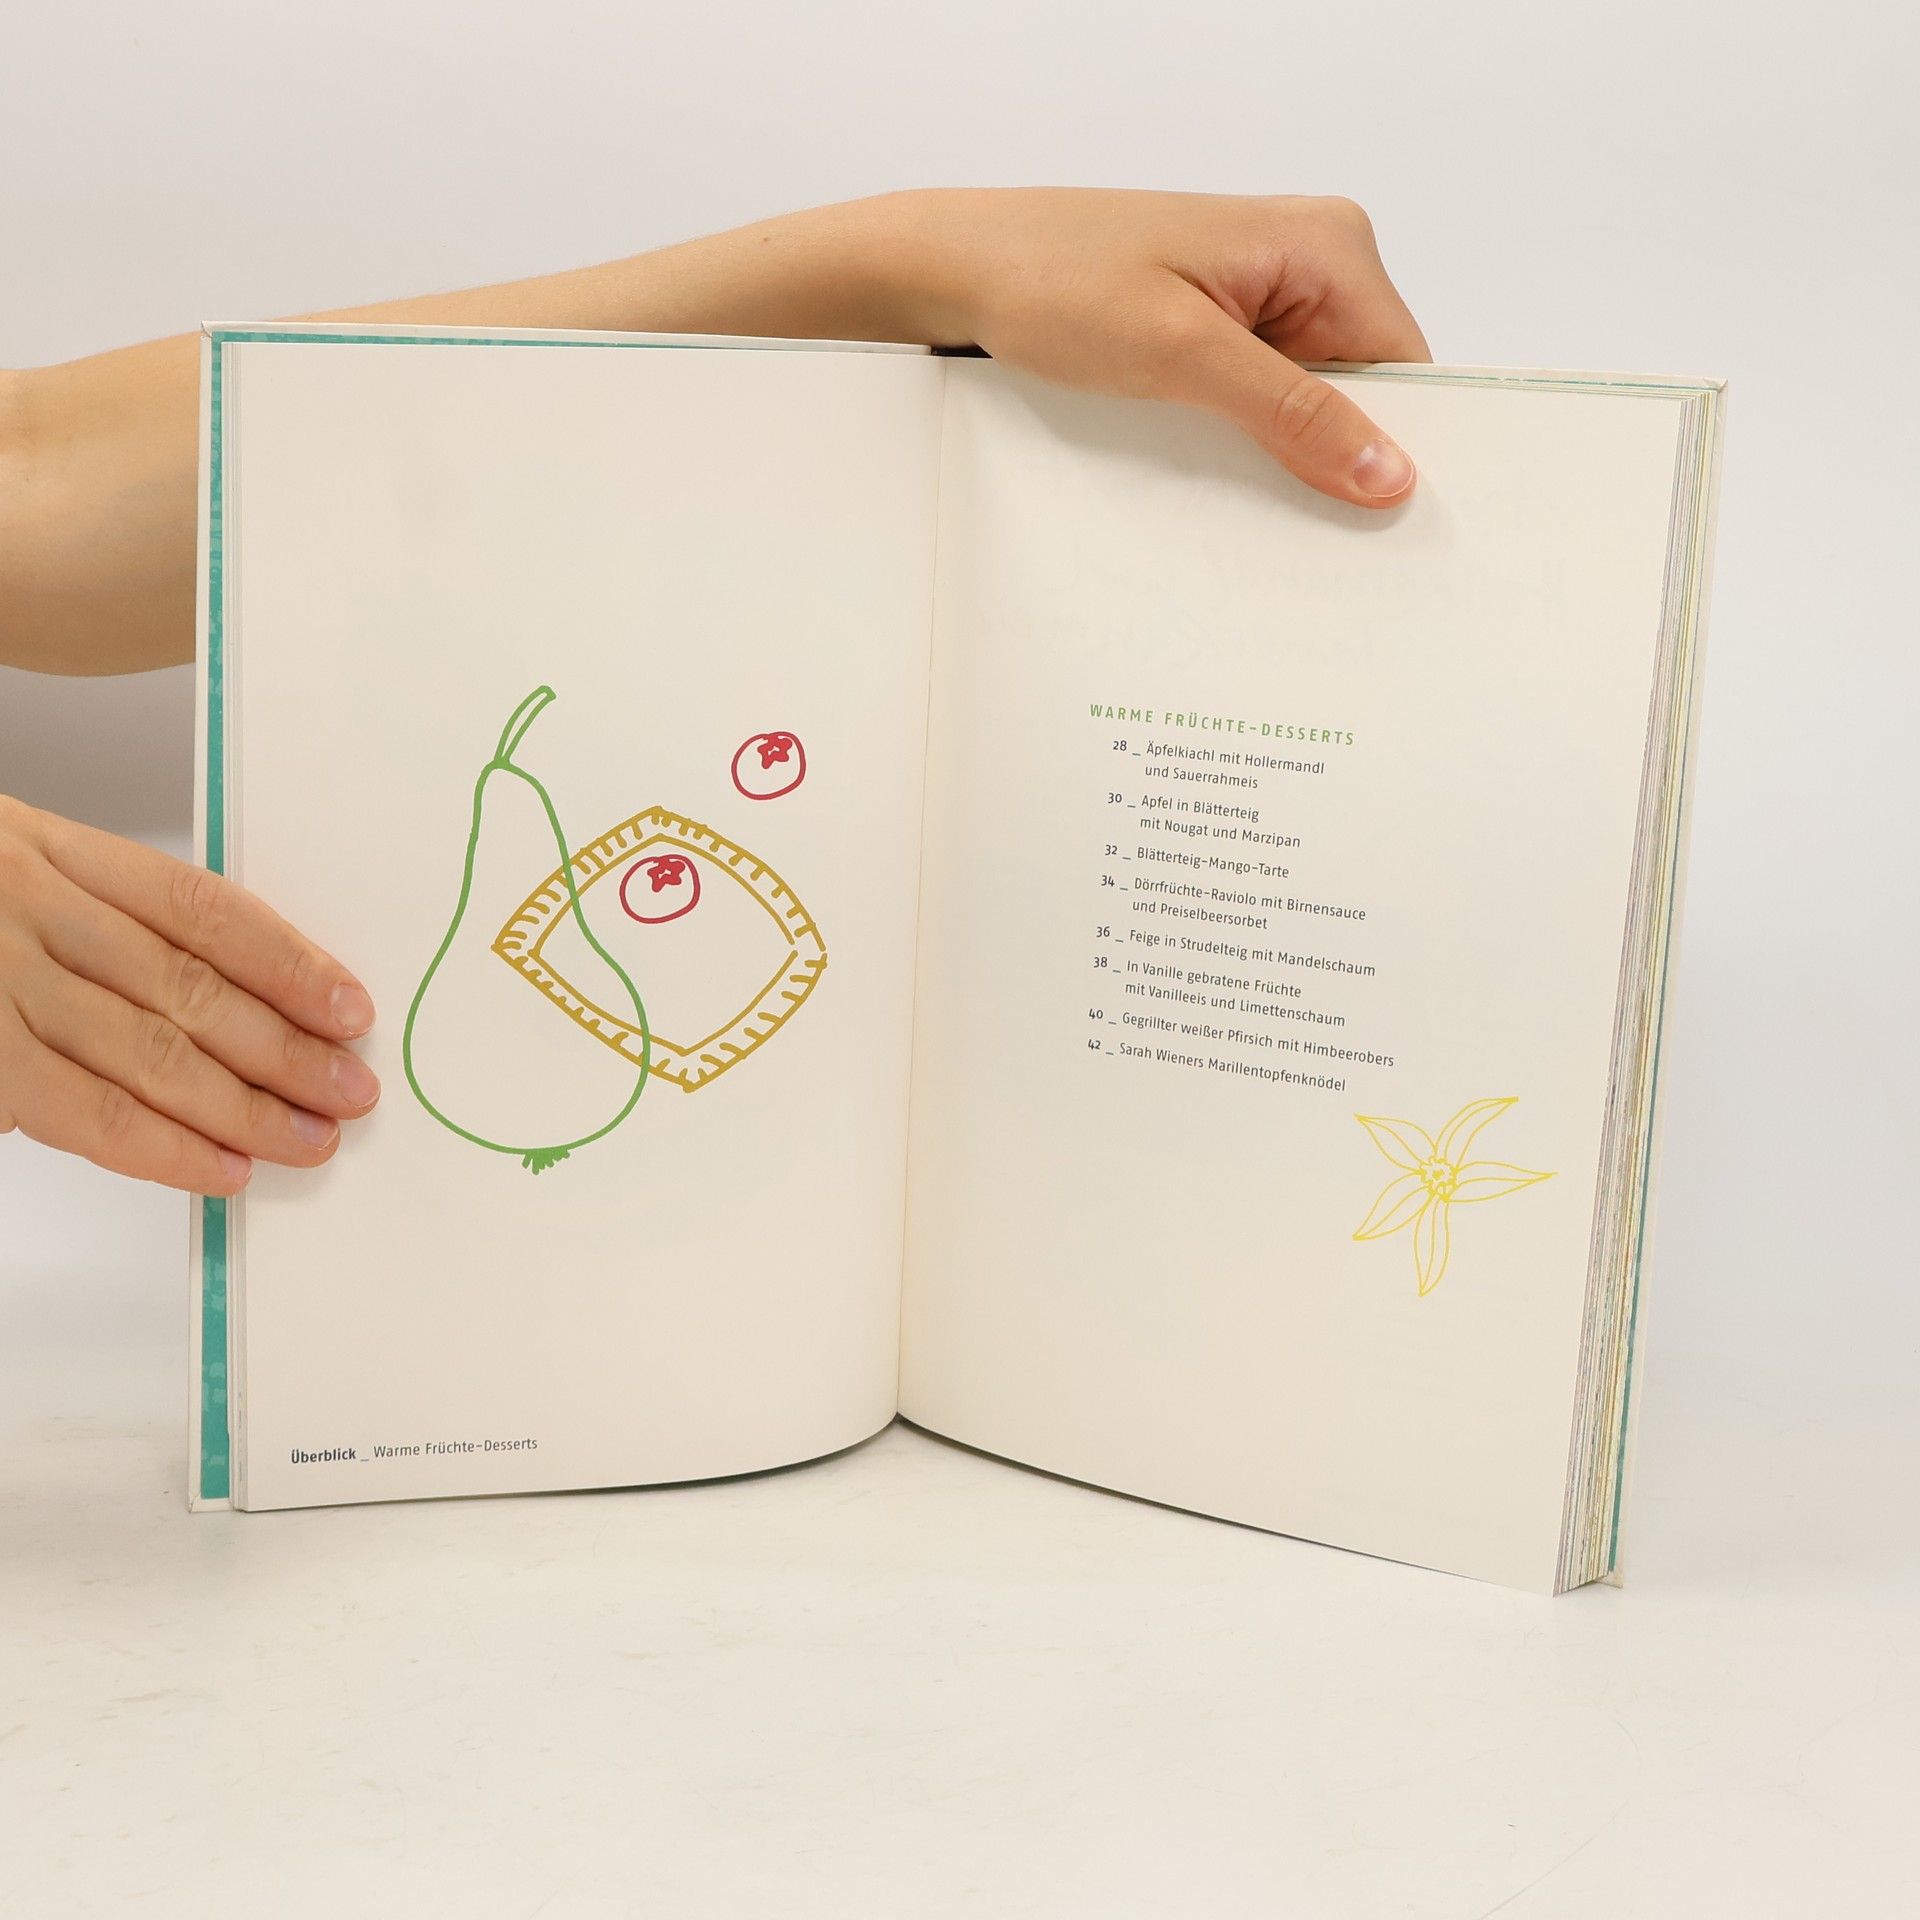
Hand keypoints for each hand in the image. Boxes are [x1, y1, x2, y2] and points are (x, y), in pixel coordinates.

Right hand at [0, 795, 379, 1193]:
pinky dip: (159, 1148)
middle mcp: (27, 912)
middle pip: (186, 987)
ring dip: (241, 1107)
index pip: (203, 908)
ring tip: (309, 1140)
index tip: (351, 1008)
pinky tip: (221, 1167)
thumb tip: (259, 998)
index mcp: (59, 852)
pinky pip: (80, 1112)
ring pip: (143, 1053)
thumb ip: (122, 923)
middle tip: (352, 1091)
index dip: (288, 961)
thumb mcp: (29, 869)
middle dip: (284, 1050)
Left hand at [896, 188, 1430, 506]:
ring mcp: (1264, 292)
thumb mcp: (1182, 355)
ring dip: (1284, 455)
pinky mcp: (1221, 322)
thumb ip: (1292, 413)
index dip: (1398, 450)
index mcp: (1327, 244)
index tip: (1381, 529)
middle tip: (1309, 540)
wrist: (961, 268)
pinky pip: (1263, 396)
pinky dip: (1246, 440)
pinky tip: (1217, 475)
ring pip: (1311, 402)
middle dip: (1336, 458)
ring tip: (1248, 505)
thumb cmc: (1056, 282)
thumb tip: (1390, 473)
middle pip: (1364, 389)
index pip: (1406, 368)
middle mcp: (1310, 258)